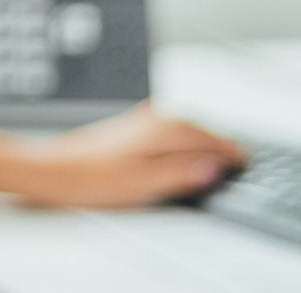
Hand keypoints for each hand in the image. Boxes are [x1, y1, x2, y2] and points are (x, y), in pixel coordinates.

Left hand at [0, 103, 246, 208]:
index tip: (247, 162)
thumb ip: (181, 173)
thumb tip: (213, 166)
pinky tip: (185, 150)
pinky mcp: (132, 126)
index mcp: (162, 129)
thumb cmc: (92, 178)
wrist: (53, 168)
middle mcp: (155, 117)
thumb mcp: (144, 184)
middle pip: (201, 128)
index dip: (232, 152)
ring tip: (220, 156)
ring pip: (186, 126)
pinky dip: (186, 138)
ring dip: (204, 139)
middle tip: (241, 160)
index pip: (210, 137)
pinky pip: (171, 128)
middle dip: (221, 142)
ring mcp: (142, 119)